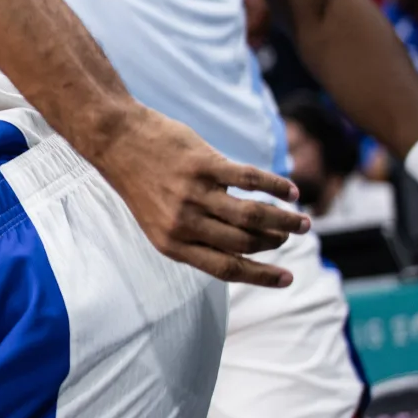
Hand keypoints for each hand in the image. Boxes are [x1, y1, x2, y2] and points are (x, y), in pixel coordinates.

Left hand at [88, 108, 307, 285]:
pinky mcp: (203, 165)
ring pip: (254, 216)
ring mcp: (194, 193)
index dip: (262, 277)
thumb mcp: (156, 220)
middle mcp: (183, 223)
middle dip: (275, 243)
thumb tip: (243, 251)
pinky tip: (291, 192)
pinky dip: (276, 188)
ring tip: (302, 222)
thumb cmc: (141, 181)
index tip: (288, 279)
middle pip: (245, 243)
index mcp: (171, 244)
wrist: (114, 139)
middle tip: (290, 236)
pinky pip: (251, 180)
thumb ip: (193, 237)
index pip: (227, 269)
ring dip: (285, 221)